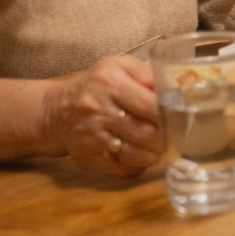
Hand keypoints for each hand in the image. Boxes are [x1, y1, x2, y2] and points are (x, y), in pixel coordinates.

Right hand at [40, 55, 162, 177]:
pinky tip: (141, 158)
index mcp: (109, 83)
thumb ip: (145, 73)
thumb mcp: (117, 66)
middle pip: (144, 132)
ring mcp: (90, 137)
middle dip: (165, 137)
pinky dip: (136, 167)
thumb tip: (172, 86)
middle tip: (174, 136)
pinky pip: (119, 169)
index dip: (169, 114)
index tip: (179, 116)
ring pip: (134, 154)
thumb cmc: (95, 86)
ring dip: (154, 155)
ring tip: (160, 148)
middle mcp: (97, 110)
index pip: (148, 104)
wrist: (55, 110)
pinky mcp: (85, 158)